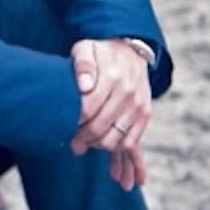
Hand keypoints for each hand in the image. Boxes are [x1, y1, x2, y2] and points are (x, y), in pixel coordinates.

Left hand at [71, 39, 151, 188]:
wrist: (131, 50)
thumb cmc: (101, 51)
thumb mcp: (85, 48)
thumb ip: (82, 64)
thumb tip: (83, 86)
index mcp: (112, 77)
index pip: (88, 109)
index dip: (74, 122)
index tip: (64, 128)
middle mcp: (128, 94)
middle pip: (102, 127)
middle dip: (84, 139)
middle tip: (73, 145)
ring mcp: (138, 106)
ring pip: (118, 139)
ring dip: (100, 148)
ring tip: (85, 147)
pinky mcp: (145, 115)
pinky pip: (133, 142)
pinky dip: (123, 156)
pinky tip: (111, 161)